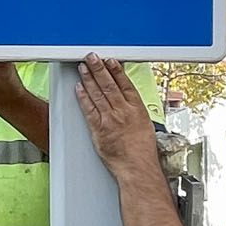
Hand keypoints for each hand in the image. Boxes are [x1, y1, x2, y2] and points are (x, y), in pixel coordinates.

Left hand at [75, 54, 159, 179]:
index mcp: (136, 109)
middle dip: (99, 69)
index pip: (125, 84)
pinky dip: (83, 97)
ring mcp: (110, 119)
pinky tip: (79, 88)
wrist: (137, 167)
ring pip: (97, 94)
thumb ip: (135, 111)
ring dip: (89, 78)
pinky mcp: (99, 129)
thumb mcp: (146, 125)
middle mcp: (123, 111)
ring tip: (83, 68)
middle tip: (92, 57)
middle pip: (109, 85)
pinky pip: (89, 109)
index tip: (110, 60)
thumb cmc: (142, 151)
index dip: (116, 70)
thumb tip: (129, 102)